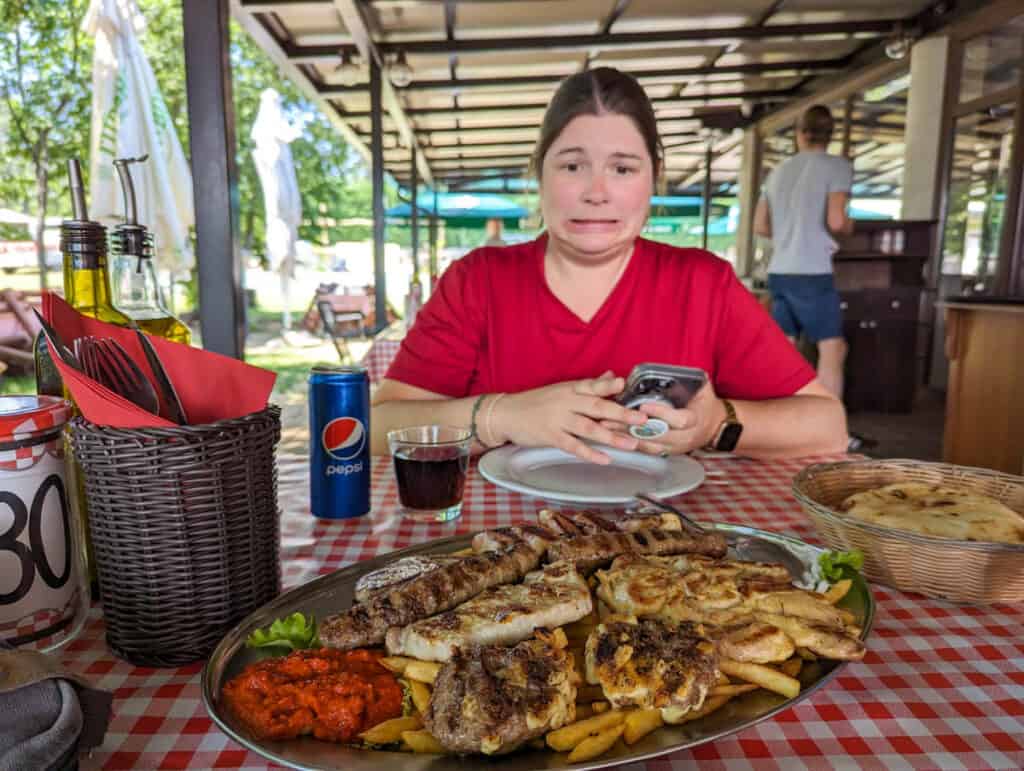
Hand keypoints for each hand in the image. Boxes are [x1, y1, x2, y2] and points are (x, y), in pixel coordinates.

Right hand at [489, 371, 648, 463]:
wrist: (506, 413)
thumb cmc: (536, 402)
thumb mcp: (562, 389)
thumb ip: (589, 385)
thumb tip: (612, 376)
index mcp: (570, 389)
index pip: (593, 386)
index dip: (610, 386)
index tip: (626, 385)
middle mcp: (566, 402)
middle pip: (596, 407)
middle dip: (621, 413)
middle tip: (641, 419)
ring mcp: (558, 419)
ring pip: (588, 428)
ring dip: (611, 436)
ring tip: (630, 444)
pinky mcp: (550, 436)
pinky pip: (573, 446)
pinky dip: (590, 453)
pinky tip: (605, 459)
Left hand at [602, 382, 725, 456]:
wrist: (714, 427)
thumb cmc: (705, 404)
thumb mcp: (702, 388)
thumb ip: (688, 379)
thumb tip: (670, 368)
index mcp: (695, 420)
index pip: (678, 420)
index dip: (661, 413)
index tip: (643, 406)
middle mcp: (684, 437)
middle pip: (656, 435)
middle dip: (632, 426)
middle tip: (610, 417)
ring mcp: (674, 447)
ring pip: (647, 444)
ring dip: (625, 436)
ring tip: (605, 426)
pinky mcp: (666, 452)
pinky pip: (645, 450)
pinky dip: (628, 443)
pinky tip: (613, 437)